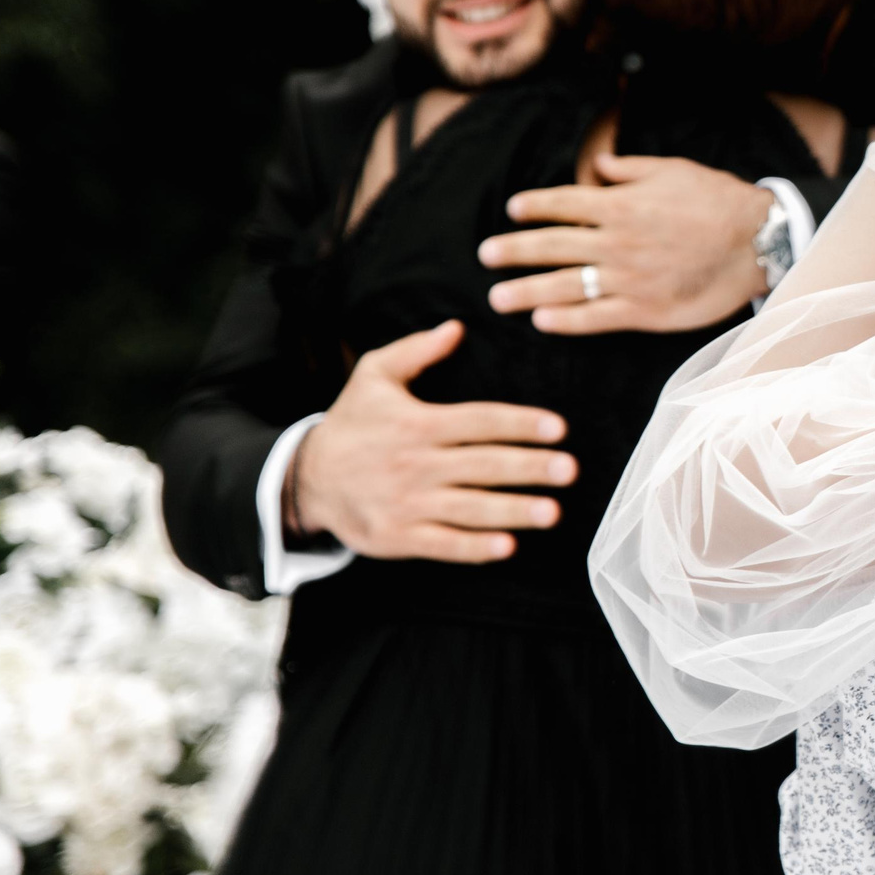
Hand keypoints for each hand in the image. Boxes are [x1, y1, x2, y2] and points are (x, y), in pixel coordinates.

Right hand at [291, 321, 575, 563]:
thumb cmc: (352, 423)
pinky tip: (508, 546)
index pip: (479, 421)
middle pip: (482, 465)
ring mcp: (406, 503)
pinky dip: (475, 548)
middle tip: (569, 470)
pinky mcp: (397, 537)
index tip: (557, 428)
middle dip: (529, 468)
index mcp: (416, 423)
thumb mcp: (373, 376)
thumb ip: (416, 350)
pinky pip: (443, 544)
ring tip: (552, 512)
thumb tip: (457, 327)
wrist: (305, 478)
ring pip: (469, 509)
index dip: (519, 424)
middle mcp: (414, 464)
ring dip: (512, 511)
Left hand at [480, 152, 773, 334]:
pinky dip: (566, 320)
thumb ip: (631, 169)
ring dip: (526, 291)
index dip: (533, 206)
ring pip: (564, 285)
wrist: (757, 242)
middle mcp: (616, 242)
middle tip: (485, 256)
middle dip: (513, 250)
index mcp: (621, 205)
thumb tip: (599, 165)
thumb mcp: (674, 170)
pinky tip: (543, 321)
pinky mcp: (645, 310)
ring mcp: (628, 279)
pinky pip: (595, 317)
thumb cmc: (718, 201)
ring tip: (498, 297)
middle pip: (551, 245)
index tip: (512, 210)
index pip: (563, 203)